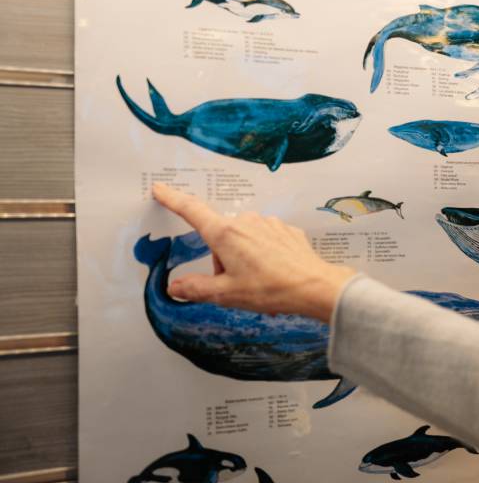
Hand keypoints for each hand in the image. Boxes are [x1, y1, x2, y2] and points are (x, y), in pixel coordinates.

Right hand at [151, 183, 356, 322]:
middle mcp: (245, 221)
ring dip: (243, 257)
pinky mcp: (286, 230)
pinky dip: (264, 255)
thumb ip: (196, 288)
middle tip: (237, 284)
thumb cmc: (269, 289)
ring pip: (243, 239)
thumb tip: (175, 286)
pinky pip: (265, 240)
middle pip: (220, 236)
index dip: (173, 199)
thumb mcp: (226, 294)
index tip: (160, 189)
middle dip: (221, 259)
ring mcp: (268, 223)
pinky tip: (275, 272)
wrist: (314, 286)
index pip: (192, 211)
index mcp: (225, 233)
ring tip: (259, 282)